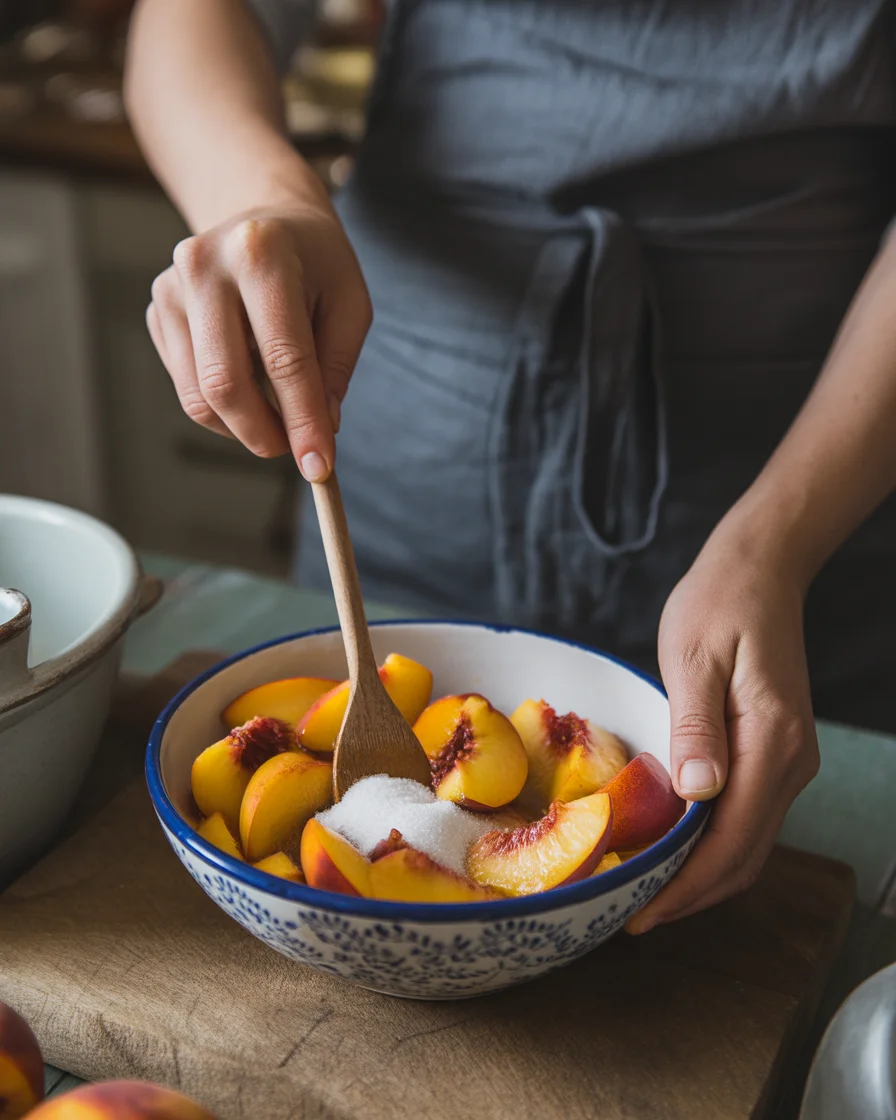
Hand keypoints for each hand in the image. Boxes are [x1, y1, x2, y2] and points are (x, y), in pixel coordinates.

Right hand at [146, 196, 370, 480]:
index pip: (284, 357)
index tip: (320, 467)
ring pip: (200, 396)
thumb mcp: (350, 303)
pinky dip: (223, 408)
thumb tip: (318, 432)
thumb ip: (335, 367)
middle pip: (226, 382)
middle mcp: (203, 265)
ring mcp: (171, 289)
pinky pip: (187, 387)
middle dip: (264, 434)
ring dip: (243, 427)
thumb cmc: (317, 263)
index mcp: (261, 253)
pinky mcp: (157, 312)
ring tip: (279, 417)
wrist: (264, 216)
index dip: (302, 420)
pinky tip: (252, 385)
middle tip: (294, 452)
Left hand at [626, 522, 819, 933]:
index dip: (688, 885)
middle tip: (633, 915)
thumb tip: (697, 796)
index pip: (732, 840)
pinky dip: (713, 844)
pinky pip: (748, 815)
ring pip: (750, 842)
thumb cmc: (718, 604)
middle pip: (746, 855)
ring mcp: (788, 760)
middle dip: (692, 894)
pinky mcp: (775, 752)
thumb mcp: (694, 659)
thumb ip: (696, 727)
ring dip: (703, 875)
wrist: (759, 571)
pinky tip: (675, 847)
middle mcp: (790, 762)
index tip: (641, 912)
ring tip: (647, 891)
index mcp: (772, 742)